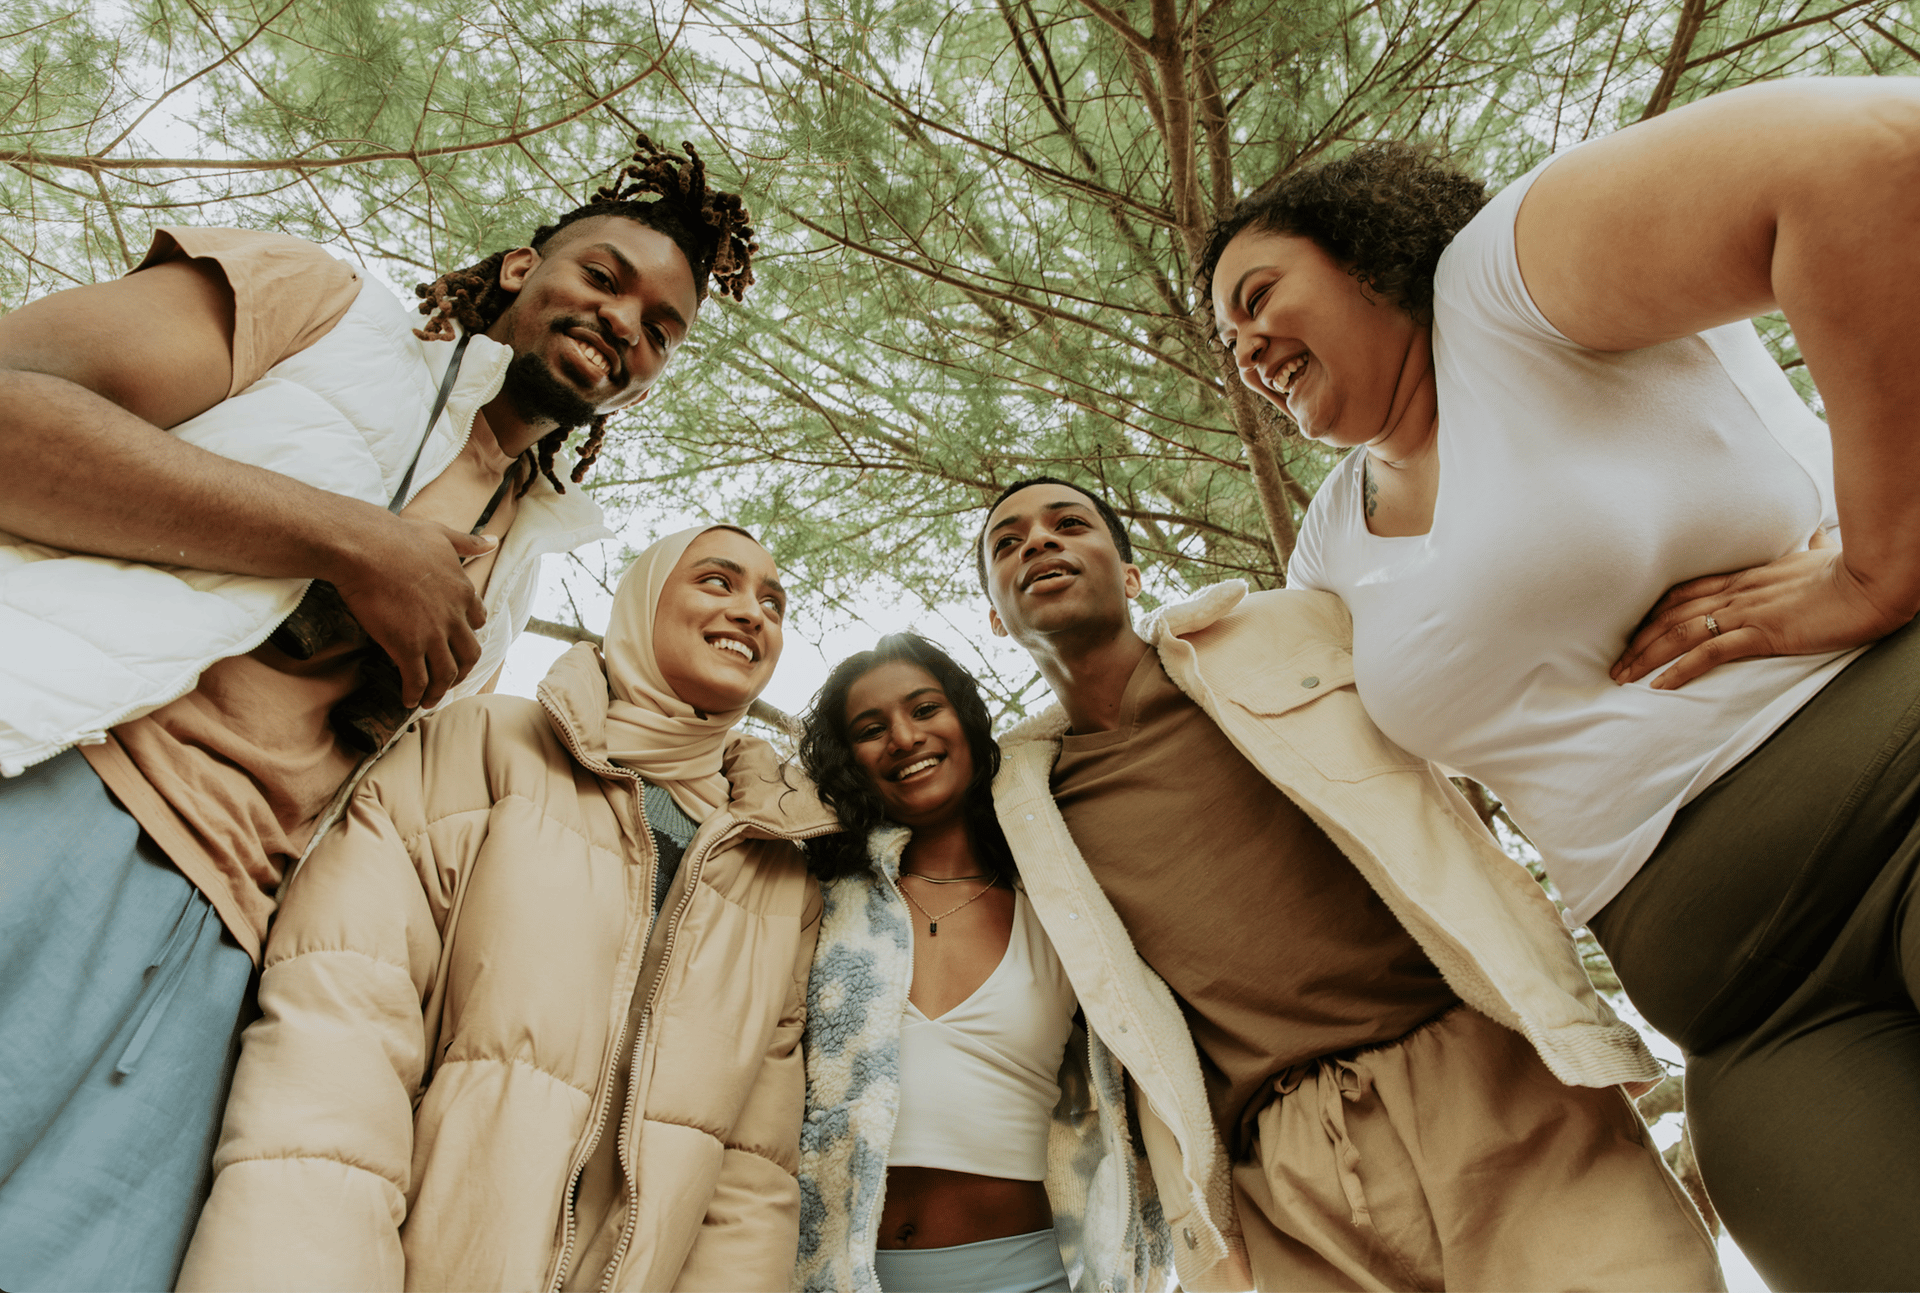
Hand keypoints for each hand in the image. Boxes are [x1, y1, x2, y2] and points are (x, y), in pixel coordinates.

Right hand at [327, 516, 496, 709]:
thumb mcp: (441, 535)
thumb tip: (493, 540)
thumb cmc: (398, 537)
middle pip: (469, 654)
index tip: (458, 642)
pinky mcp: (406, 646)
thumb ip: (468, 542)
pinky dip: (415, 694)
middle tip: (449, 680)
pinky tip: (407, 701)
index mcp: (463, 591)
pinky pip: (417, 680)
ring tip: (429, 700)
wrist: (366, 547)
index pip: (478, 621)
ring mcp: (432, 634)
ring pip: (446, 673)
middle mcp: (454, 617)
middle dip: (462, 671)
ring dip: (439, 691)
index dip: (469, 634)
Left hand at [1611, 538, 1903, 688]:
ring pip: (1680, 632)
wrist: (1872, 582)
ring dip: (1647, 656)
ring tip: (1623, 677)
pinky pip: (1711, 652)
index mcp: (1746, 576)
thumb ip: (1809, 550)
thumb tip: (1816, 537)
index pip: (1686, 591)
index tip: (1634, 630)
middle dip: (1638, 639)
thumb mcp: (1821, 558)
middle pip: (1671, 613)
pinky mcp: (1763, 632)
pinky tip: (1662, 684)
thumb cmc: (1851, 572)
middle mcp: (1736, 592)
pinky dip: (1681, 668)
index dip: (1655, 611)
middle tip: (1614, 664)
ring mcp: (1746, 612)